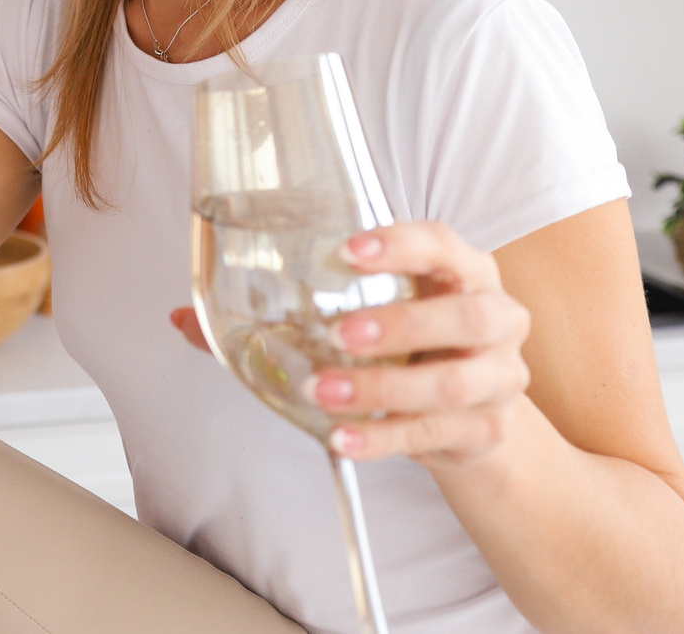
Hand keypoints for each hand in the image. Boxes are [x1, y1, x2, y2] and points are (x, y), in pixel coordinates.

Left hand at [168, 219, 531, 469]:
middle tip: (341, 332)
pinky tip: (342, 440)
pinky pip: (435, 434)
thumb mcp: (365, 314)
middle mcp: (494, 316)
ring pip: (452, 382)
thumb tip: (183, 317)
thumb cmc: (409, 345)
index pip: (441, 242)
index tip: (348, 251)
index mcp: (462, 269)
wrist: (472, 415)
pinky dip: (384, 438)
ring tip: (327, 391)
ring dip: (385, 387)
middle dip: (403, 323)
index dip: (400, 244)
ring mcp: (499, 376)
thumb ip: (282, 311)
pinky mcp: (486, 429)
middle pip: (465, 314)